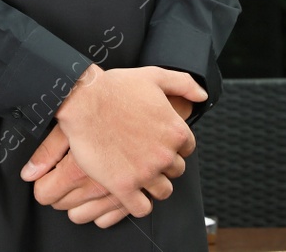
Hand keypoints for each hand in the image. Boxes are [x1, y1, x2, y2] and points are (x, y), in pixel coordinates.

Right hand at [28, 95, 194, 226]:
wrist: (83, 101)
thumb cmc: (115, 87)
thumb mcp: (155, 76)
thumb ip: (184, 84)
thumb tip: (202, 96)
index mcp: (175, 131)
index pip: (187, 149)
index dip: (172, 145)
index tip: (157, 142)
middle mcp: (164, 155)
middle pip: (176, 171)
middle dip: (163, 164)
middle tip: (145, 155)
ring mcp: (145, 173)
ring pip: (163, 191)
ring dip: (154, 185)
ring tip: (139, 174)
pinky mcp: (124, 186)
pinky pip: (142, 208)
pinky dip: (139, 204)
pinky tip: (130, 192)